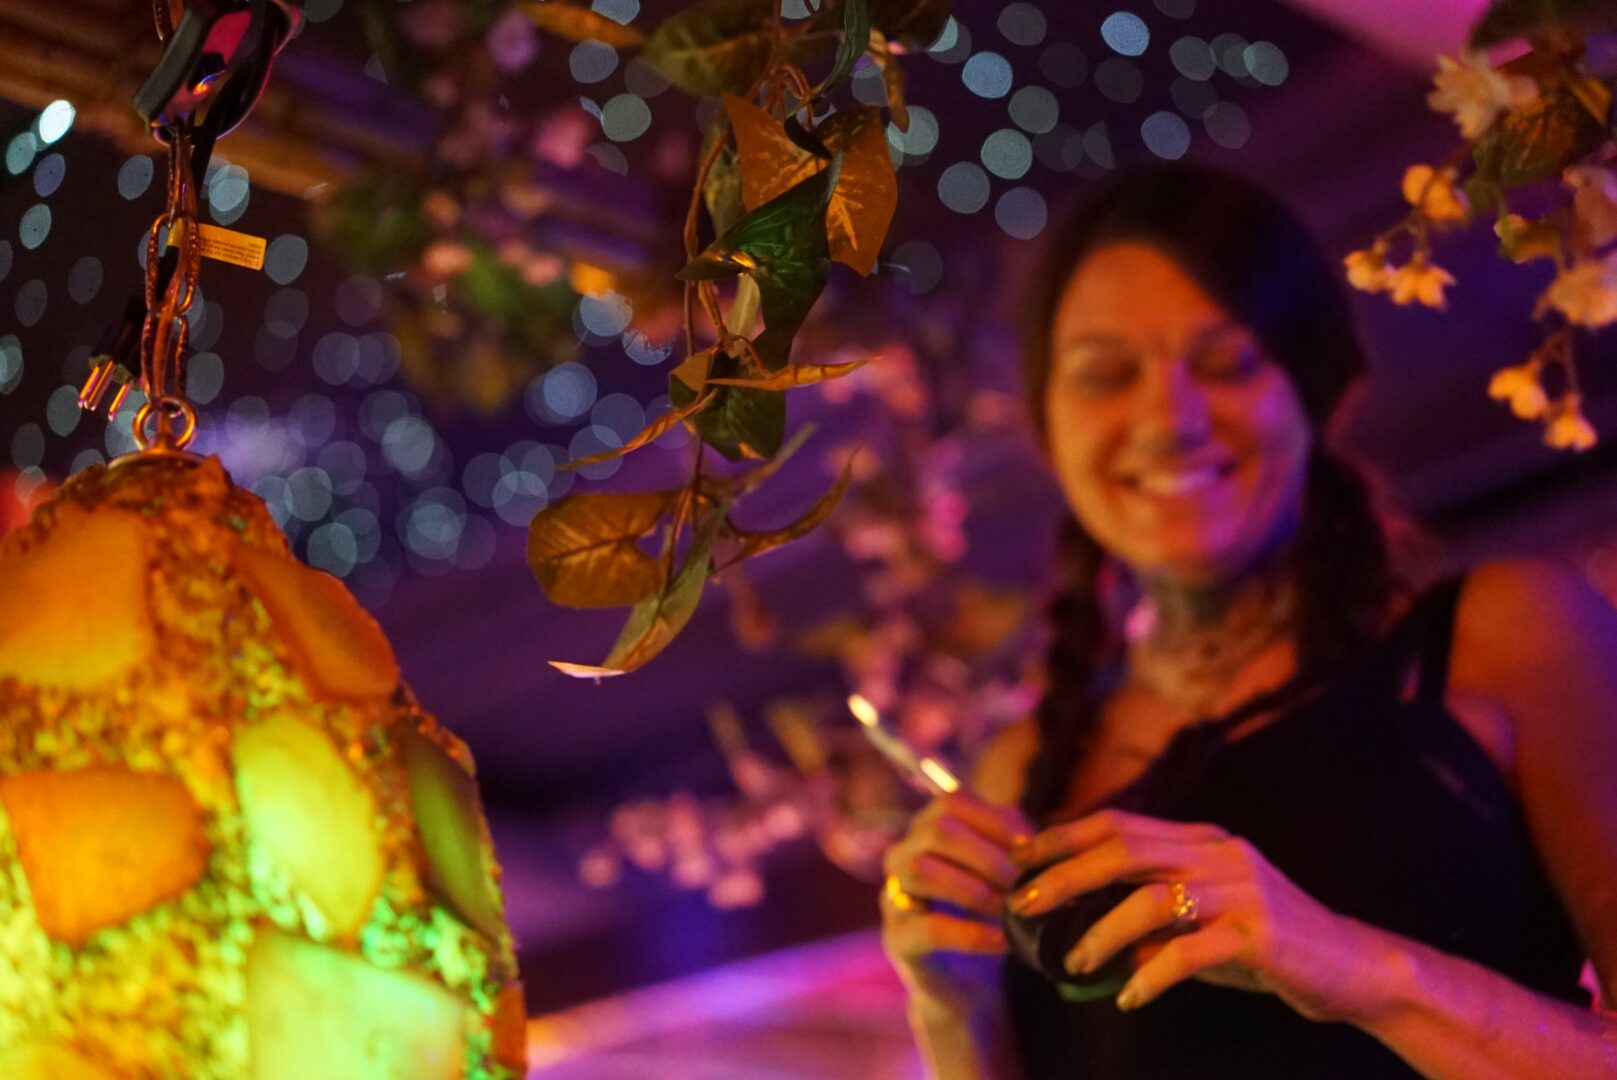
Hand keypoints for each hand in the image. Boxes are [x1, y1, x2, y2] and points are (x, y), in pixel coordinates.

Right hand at [881, 792, 1032, 1010]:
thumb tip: (1033, 841)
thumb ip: (1012, 848)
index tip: (1030, 849)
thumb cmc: (989, 919)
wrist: (969, 984)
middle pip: (936, 830)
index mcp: (925, 831)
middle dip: (987, 856)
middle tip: (1021, 884)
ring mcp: (893, 897)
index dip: (993, 821)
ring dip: (974, 889)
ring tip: (1008, 910)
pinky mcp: (897, 940)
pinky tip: (1001, 941)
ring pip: (920, 869)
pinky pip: (928, 928)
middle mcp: (901, 856)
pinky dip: (971, 933)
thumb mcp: (1003, 873)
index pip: (951, 802)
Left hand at [1008, 808, 1387, 1023]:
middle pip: (1125, 850)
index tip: (1020, 854)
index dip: (1065, 835)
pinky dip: (1151, 974)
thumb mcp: (1204, 921)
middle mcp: (1220, 853)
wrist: (1353, 969)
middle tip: (1024, 902)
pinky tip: (1128, 997)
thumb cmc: (1265, 946)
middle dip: (1066, 875)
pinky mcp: (1260, 934)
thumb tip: (1079, 933)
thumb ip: (1151, 918)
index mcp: (1202, 840)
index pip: (1120, 823)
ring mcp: (1242, 890)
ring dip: (1102, 932)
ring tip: (1072, 962)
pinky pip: (1190, 952)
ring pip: (1152, 898)